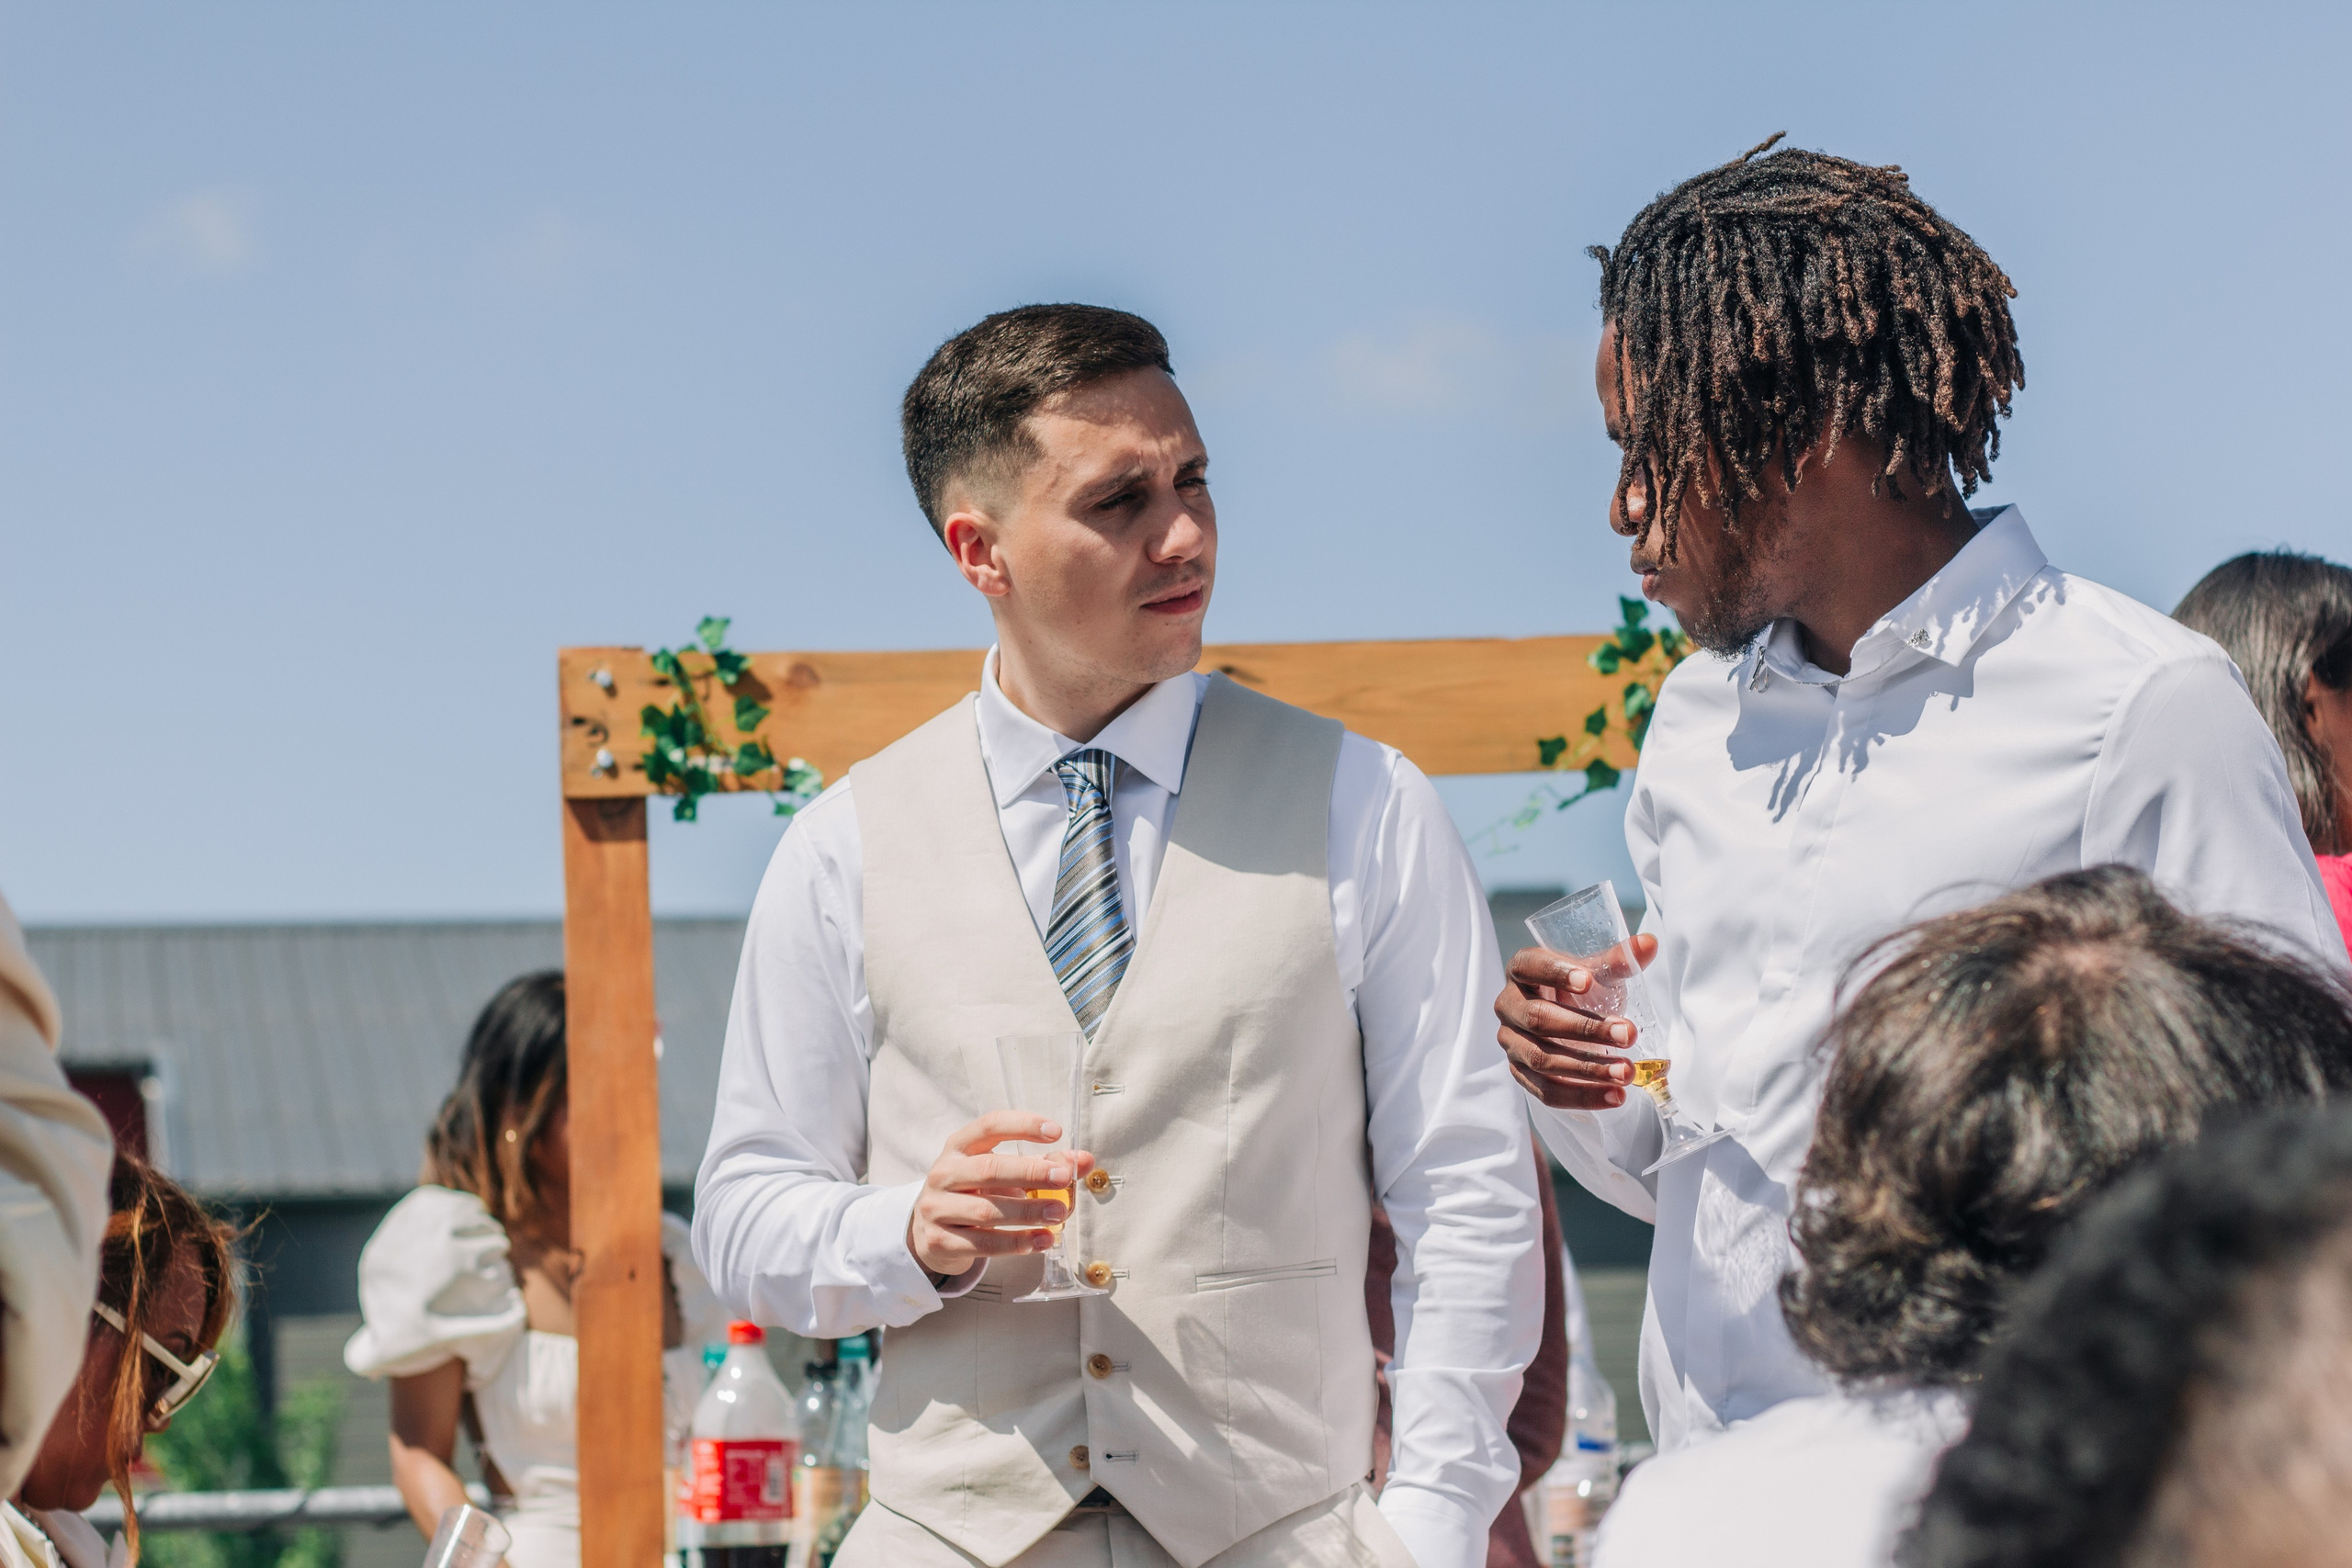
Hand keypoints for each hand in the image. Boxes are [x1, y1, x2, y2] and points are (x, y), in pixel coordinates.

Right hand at [906, 1112, 1097, 1280]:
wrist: (930, 1230)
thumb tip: (1083, 1160)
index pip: (990, 1126)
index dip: (1023, 1126)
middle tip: (1064, 1178)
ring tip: (1059, 1213)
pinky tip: (1043, 1241)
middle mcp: (943, 1173)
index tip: (1056, 1131)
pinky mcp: (938, 1241)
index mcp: (959, 1147)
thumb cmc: (974, 1193)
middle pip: (988, 1170)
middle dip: (1030, 1173)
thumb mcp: (1002, 1172)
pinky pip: (983, 1244)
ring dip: (1028, 1212)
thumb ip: (1043, 1164)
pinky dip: (1016, 1244)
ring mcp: (936, 1208)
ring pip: (986, 1211)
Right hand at [1494, 934, 1659, 1110]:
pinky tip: (1615, 1096)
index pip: (1529, 966)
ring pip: (1542, 1059)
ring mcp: (1511, 1043)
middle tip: (1628, 1034)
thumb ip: (1619, 959)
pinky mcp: (1520, 1073)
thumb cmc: (1577, 991)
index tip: (1588, 981)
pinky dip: (1582, 1097)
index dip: (1555, 973)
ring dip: (1588, 1069)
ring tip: (1626, 1072)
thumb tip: (1649, 943)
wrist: (1563, 1022)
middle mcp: (1508, 1005)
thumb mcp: (1595, 972)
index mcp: (1521, 970)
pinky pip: (1546, 1091)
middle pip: (1538, 1019)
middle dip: (1586, 1029)